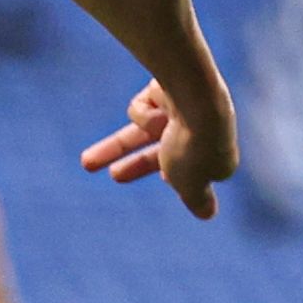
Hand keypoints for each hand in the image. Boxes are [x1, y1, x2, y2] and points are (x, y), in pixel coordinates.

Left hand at [81, 80, 231, 219]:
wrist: (194, 99)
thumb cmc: (192, 149)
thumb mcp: (190, 184)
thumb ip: (196, 200)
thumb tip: (208, 215)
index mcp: (217, 157)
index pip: (191, 170)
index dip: (174, 176)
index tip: (165, 178)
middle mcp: (204, 131)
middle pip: (161, 151)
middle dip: (133, 164)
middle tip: (107, 173)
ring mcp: (185, 109)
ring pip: (142, 131)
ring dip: (117, 146)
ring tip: (85, 164)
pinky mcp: (167, 87)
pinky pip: (143, 109)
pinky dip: (144, 114)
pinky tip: (154, 110)